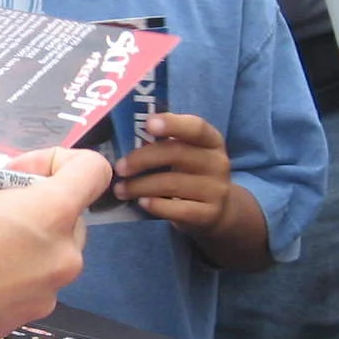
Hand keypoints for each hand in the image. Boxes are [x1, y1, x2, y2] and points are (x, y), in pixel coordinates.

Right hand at [0, 148, 110, 338]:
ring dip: (26, 245)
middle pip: (70, 216)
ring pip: (50, 255)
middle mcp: (64, 252)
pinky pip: (32, 286)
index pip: (92, 171)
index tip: (17, 173)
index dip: (57, 162)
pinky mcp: (31, 318)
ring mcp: (51, 290)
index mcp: (53, 211)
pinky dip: (13, 277)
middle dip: (37, 208)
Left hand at [114, 112, 233, 233]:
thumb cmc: (192, 173)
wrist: (219, 210)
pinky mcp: (209, 215)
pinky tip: (141, 203)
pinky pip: (178, 209)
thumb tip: (128, 135)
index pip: (195, 127)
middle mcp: (217, 162)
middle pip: (177, 154)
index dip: (173, 124)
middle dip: (142, 159)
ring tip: (120, 190)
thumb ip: (166, 141)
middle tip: (119, 168)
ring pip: (172, 184)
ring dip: (140, 186)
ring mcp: (216, 190)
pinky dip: (156, 206)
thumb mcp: (188, 153)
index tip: (148, 124)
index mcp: (211, 140)